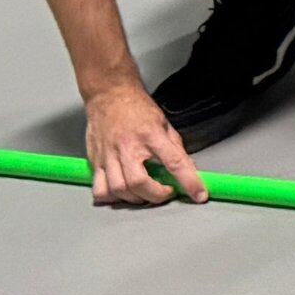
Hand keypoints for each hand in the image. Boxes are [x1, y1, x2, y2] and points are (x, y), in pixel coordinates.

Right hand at [83, 83, 204, 206]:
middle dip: (156, 196)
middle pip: (139, 182)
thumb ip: (175, 148)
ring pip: (118, 189)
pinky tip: (122, 193)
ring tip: (144, 193)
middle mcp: (128, 146)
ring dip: (135, 199)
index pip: (174, 162)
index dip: (189, 181)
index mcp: (151, 135)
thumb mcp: (164, 124)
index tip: (199, 194)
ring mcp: (109, 155)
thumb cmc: (137, 108)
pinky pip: (99, 189)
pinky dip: (111, 198)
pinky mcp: (96, 161)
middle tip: (165, 192)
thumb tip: (188, 169)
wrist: (109, 95)